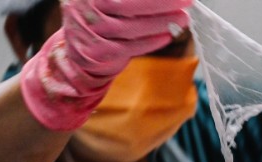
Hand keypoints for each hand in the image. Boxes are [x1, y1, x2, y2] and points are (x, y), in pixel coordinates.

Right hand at [21, 0, 192, 131]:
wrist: (76, 56)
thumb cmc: (98, 21)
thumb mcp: (103, 3)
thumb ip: (128, 1)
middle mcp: (82, 9)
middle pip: (126, 4)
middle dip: (159, 2)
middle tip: (184, 0)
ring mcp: (90, 32)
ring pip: (131, 27)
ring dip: (161, 22)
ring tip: (182, 18)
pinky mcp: (99, 54)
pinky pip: (131, 47)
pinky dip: (152, 41)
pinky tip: (167, 35)